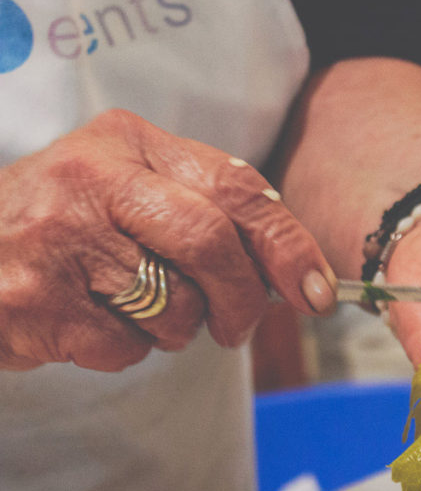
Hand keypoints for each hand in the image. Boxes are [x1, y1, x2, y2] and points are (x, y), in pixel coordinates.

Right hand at [0, 109, 335, 371]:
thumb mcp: (135, 190)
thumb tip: (297, 275)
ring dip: (175, 327)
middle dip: (243, 299)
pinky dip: (126, 348)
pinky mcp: (33, 301)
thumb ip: (210, 213)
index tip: (318, 293)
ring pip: (173, 306)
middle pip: (211, 244)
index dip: (290, 246)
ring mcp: (57, 240)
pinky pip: (124, 346)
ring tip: (135, 306)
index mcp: (129, 142)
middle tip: (237, 326)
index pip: (237, 189)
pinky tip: (91, 320)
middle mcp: (90, 179)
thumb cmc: (71, 226)